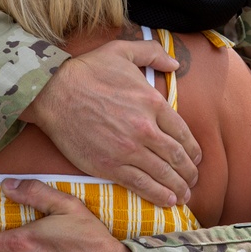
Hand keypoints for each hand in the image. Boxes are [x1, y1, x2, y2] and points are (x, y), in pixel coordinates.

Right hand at [25, 38, 199, 205]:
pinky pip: (141, 184)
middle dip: (189, 172)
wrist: (54, 92)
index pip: (183, 132)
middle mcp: (145, 128)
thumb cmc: (87, 70)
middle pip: (177, 156)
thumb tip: (175, 63)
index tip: (196, 158)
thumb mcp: (122, 51)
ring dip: (178, 187)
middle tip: (193, 179)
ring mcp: (128, 149)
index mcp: (152, 102)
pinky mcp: (110, 165)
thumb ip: (152, 53)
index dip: (193, 149)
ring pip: (163, 173)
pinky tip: (167, 200)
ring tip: (184, 195)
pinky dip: (158, 195)